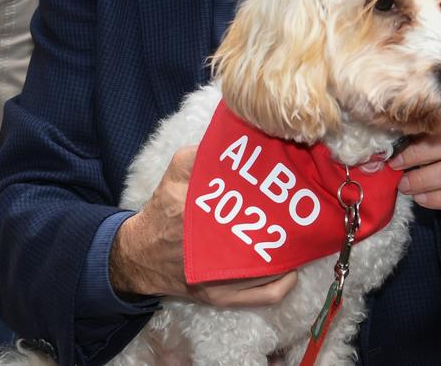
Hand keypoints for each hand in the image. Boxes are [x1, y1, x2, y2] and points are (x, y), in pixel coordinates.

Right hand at [110, 145, 297, 305]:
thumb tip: (232, 141)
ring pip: (269, 269)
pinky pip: (263, 296)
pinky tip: (292, 269)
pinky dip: (283, 284)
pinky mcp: (221, 298)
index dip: (273, 194)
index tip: (288, 182)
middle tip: (299, 208)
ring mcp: (219, 279)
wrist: (140, 255)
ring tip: (300, 233)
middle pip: (265, 236)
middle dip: (285, 223)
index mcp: (199, 212)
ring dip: (289, 252)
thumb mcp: (175, 171)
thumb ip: (200, 154)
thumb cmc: (162, 211)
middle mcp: (213, 249)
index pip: (247, 202)